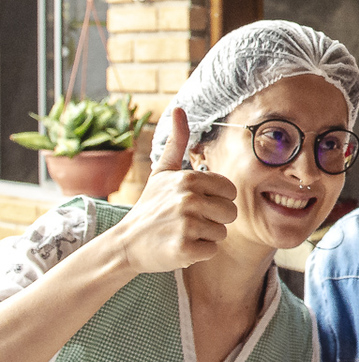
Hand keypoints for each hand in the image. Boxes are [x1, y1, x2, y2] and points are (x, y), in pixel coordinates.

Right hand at [110, 108, 237, 273]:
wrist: (124, 244)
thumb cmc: (150, 206)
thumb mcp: (162, 172)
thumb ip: (177, 142)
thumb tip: (179, 108)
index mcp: (189, 178)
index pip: (229, 191)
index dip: (216, 200)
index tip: (194, 204)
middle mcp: (188, 199)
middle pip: (230, 213)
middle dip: (213, 220)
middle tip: (187, 221)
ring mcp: (186, 224)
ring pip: (222, 232)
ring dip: (205, 236)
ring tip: (182, 232)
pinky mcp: (184, 249)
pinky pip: (212, 250)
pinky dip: (199, 252)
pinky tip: (179, 247)